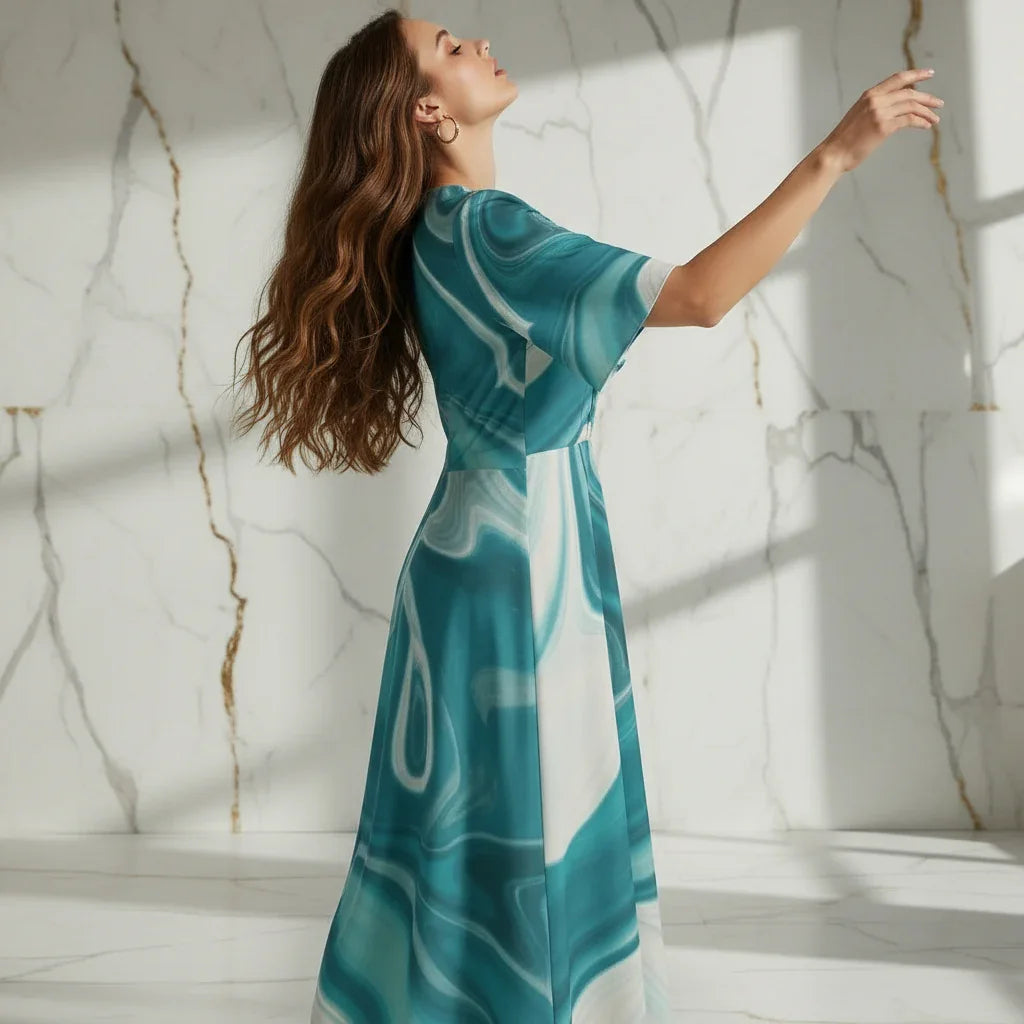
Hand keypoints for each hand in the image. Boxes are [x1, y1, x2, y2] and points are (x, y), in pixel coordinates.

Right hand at [820, 68, 943, 173]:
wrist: (833, 154)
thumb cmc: (844, 140)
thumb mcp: (859, 116)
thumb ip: (875, 108)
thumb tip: (895, 108)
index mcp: (869, 95)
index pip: (898, 79)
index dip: (916, 74)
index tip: (930, 73)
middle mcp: (875, 100)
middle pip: (909, 92)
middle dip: (927, 98)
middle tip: (939, 104)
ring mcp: (880, 113)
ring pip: (912, 105)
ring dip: (927, 111)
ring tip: (935, 118)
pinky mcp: (883, 127)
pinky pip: (909, 120)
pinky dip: (921, 122)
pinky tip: (926, 126)